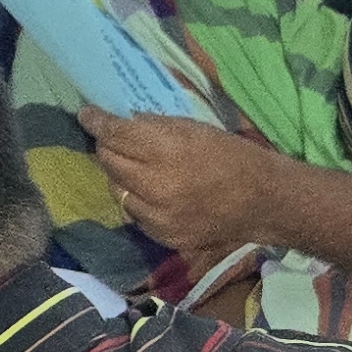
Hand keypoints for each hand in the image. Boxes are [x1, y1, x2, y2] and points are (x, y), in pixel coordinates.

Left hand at [76, 107, 290, 261]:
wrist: (264, 201)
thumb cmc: (231, 155)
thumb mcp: (193, 127)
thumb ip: (155, 126)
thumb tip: (124, 121)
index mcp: (166, 151)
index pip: (115, 134)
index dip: (96, 122)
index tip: (87, 114)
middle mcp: (156, 186)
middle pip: (109, 162)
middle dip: (106, 147)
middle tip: (111, 139)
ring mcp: (159, 216)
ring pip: (116, 190)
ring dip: (119, 176)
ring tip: (133, 167)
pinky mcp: (164, 237)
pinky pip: (134, 214)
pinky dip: (136, 201)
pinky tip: (150, 192)